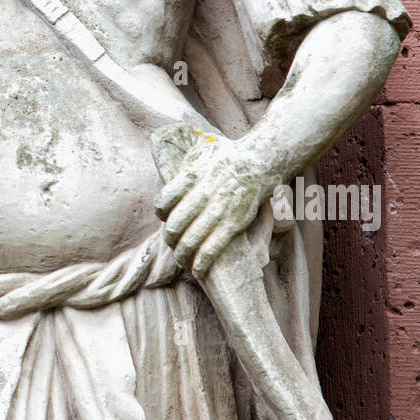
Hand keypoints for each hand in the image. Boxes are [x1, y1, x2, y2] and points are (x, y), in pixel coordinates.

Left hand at [154, 133, 279, 280]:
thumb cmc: (227, 154)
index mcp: (192, 177)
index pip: (164, 201)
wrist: (259, 161)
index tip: (163, 216)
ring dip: (182, 255)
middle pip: (175, 225)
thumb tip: (166, 163)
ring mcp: (219, 210)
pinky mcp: (234, 223)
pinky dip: (202, 262)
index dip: (160, 212)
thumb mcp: (201, 149)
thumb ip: (184, 160)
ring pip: (191, 240)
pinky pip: (213, 248)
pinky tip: (196, 269)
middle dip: (169, 238)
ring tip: (181, 259)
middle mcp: (203, 194)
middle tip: (171, 242)